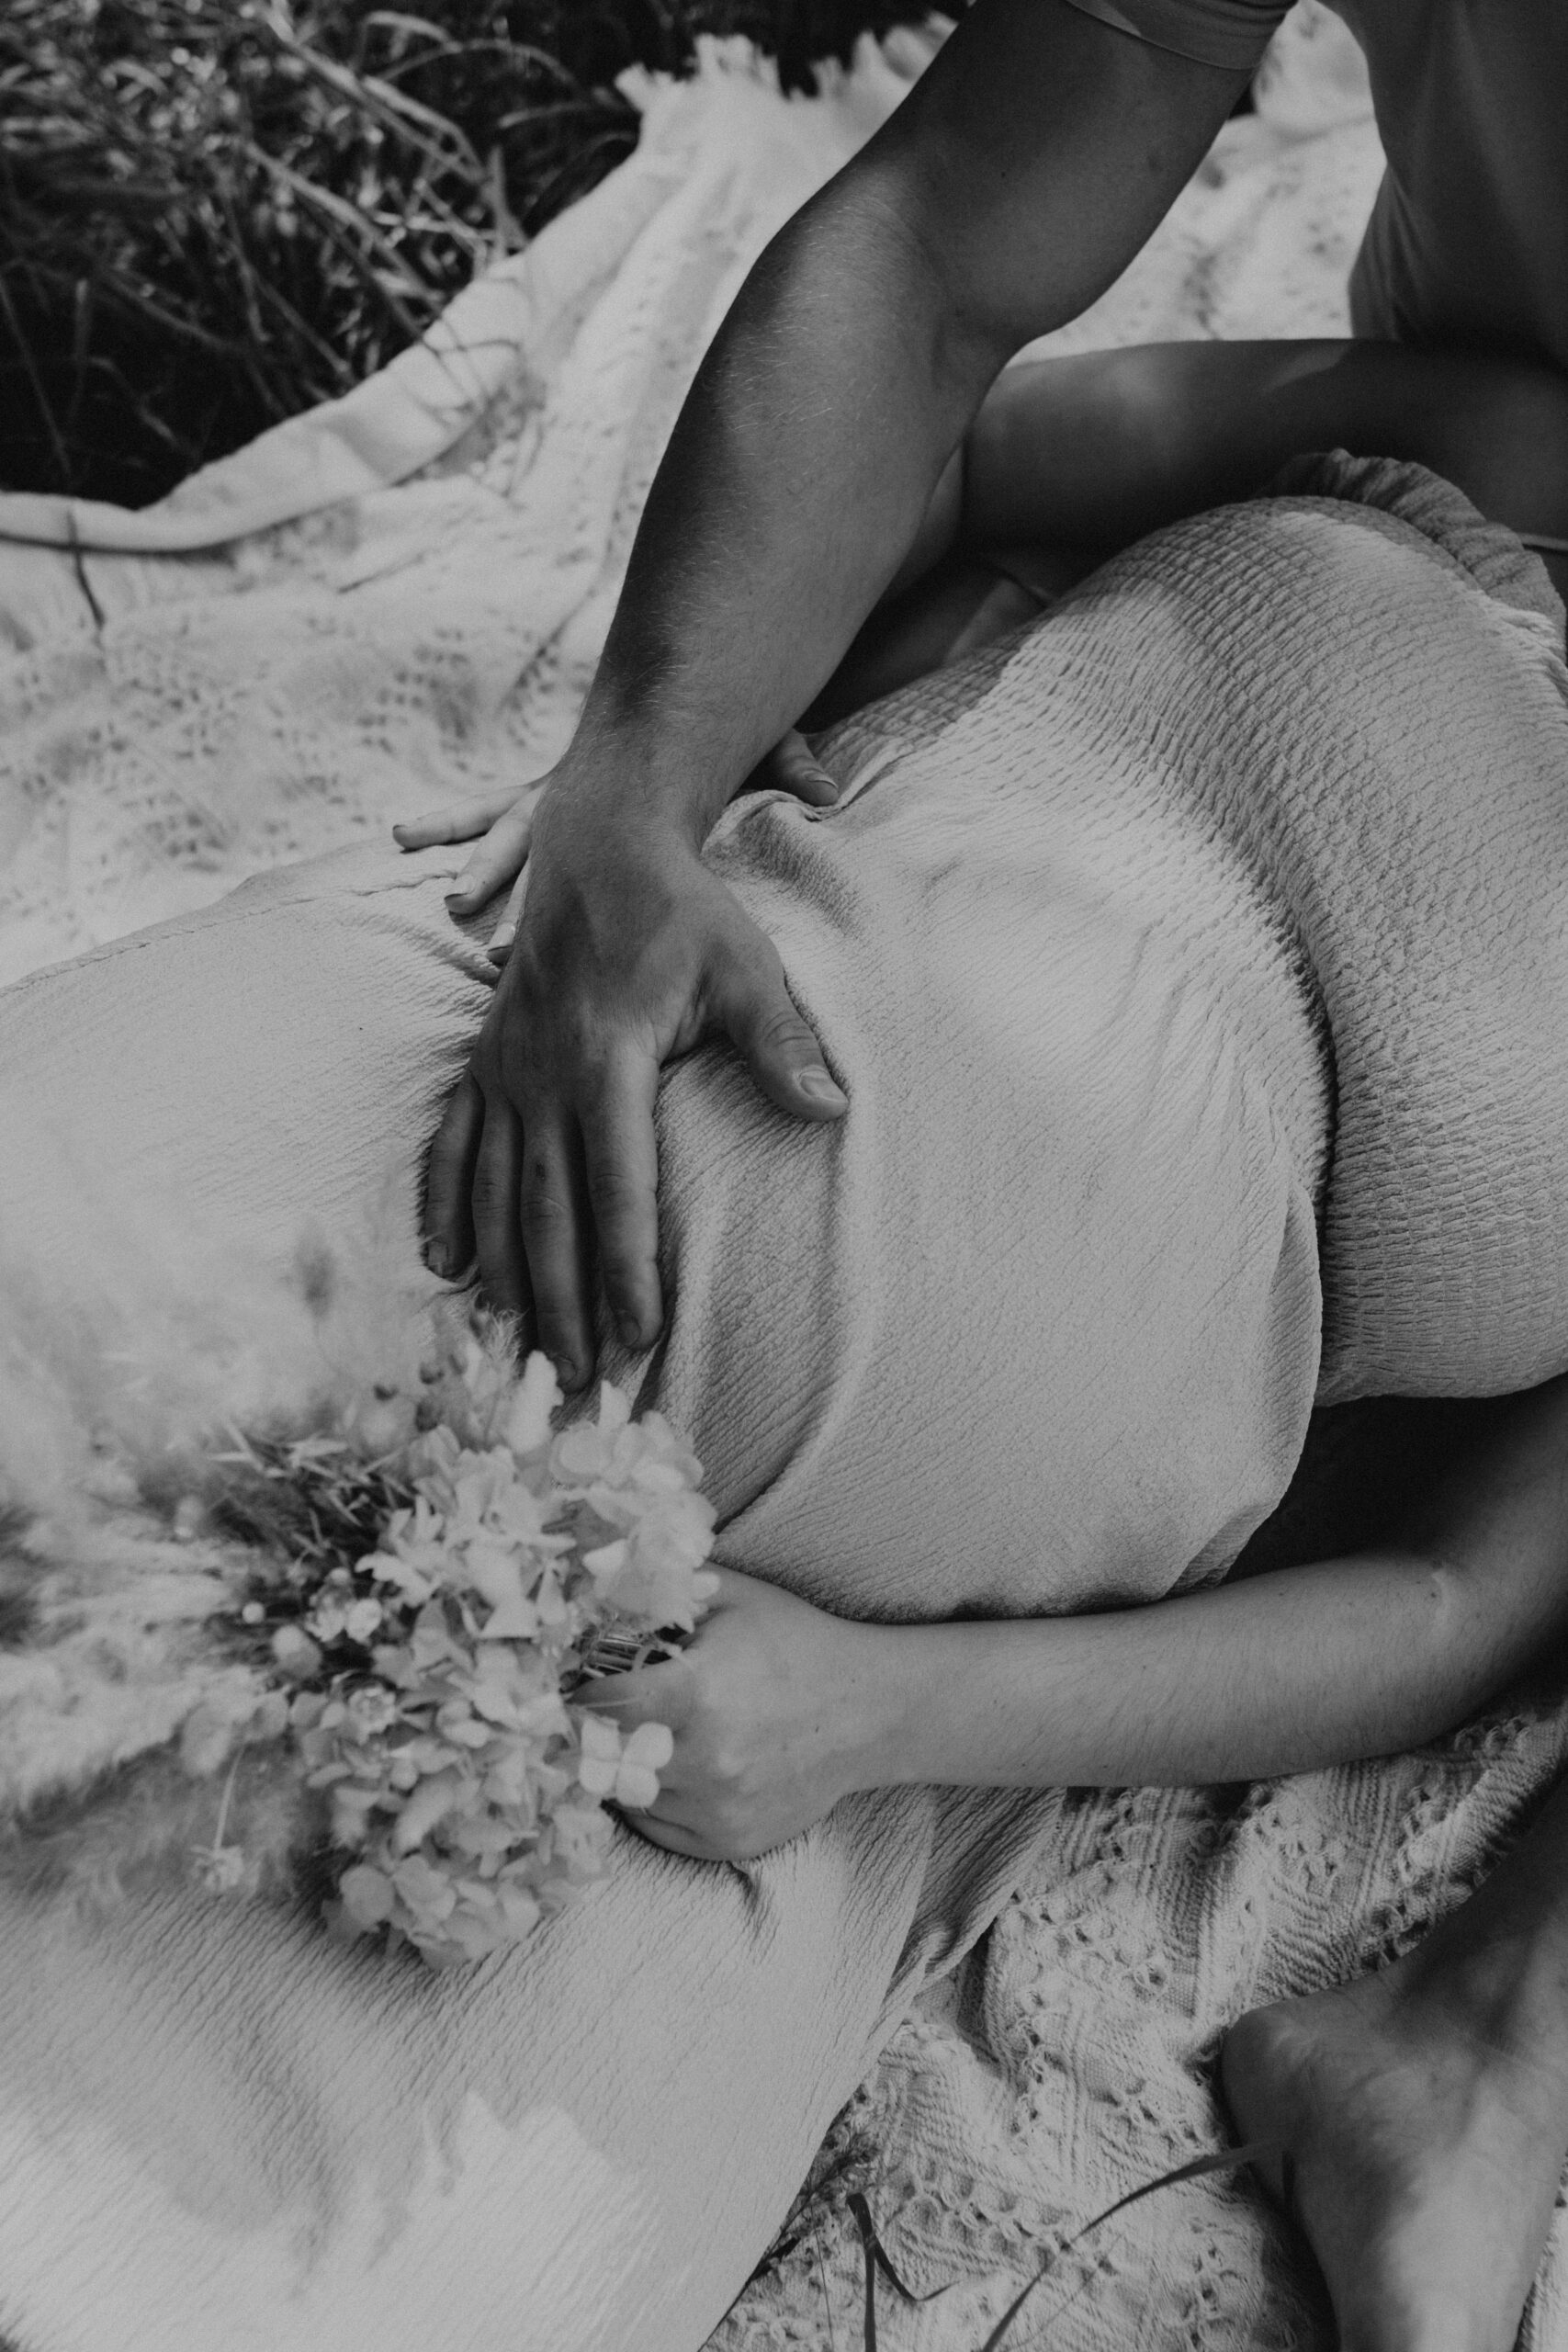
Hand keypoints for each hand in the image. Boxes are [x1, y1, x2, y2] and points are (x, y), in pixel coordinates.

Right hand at [415, 754, 847, 1387]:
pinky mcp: (483, 1062)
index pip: (618, 1187)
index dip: (625, 1268)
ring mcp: (504, 1070)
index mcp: (608, 1058)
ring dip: (508, 1276)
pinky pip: (453, 1147)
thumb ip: (782, 1043)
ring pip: (497, 1194)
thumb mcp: (746, 965)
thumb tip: (831, 1111)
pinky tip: (447, 1266)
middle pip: (550, 1212)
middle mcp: (543, 1074)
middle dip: (562, 1302)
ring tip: (521, 1349)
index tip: (639, 1337)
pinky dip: (448, 1208)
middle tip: (577, 1380)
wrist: (598, 844)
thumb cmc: (684, 911)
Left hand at [573, 1568, 902, 1860]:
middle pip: (602, 1758)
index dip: (576, 1692)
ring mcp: (716, 1809)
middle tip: (596, 1713)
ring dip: (622, 1768)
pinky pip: (656, 1827)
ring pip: (626, 1797)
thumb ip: (659, 1587)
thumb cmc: (795, 1643)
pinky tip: (674, 1764)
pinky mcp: (727, 1842)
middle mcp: (703, 1761)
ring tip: (644, 1734)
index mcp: (696, 1694)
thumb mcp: (730, 1596)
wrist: (869, 1710)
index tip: (570, 1681)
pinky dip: (651, 1800)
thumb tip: (589, 1580)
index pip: (595, 1707)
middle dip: (591, 1734)